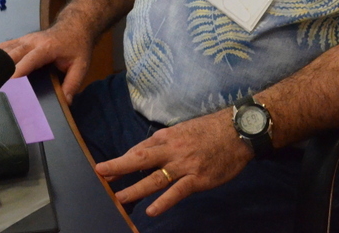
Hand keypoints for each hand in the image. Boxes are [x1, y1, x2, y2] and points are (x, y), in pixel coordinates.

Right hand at [0, 12, 94, 102]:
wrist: (75, 25)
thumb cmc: (77, 46)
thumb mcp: (81, 65)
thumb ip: (73, 83)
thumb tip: (65, 102)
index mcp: (47, 48)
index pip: (30, 59)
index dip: (19, 70)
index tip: (9, 82)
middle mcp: (32, 42)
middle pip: (12, 54)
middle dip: (0, 68)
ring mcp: (25, 40)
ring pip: (5, 49)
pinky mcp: (21, 40)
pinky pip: (4, 46)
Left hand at [95, 109, 252, 217]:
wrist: (238, 130)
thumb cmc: (211, 129)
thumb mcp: (184, 129)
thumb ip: (165, 142)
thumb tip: (146, 151)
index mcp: (167, 137)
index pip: (139, 149)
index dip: (122, 160)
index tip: (106, 168)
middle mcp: (172, 150)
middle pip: (140, 159)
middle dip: (118, 167)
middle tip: (100, 175)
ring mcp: (184, 165)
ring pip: (155, 178)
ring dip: (135, 189)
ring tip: (119, 197)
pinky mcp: (197, 178)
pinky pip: (177, 191)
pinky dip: (163, 201)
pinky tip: (151, 210)